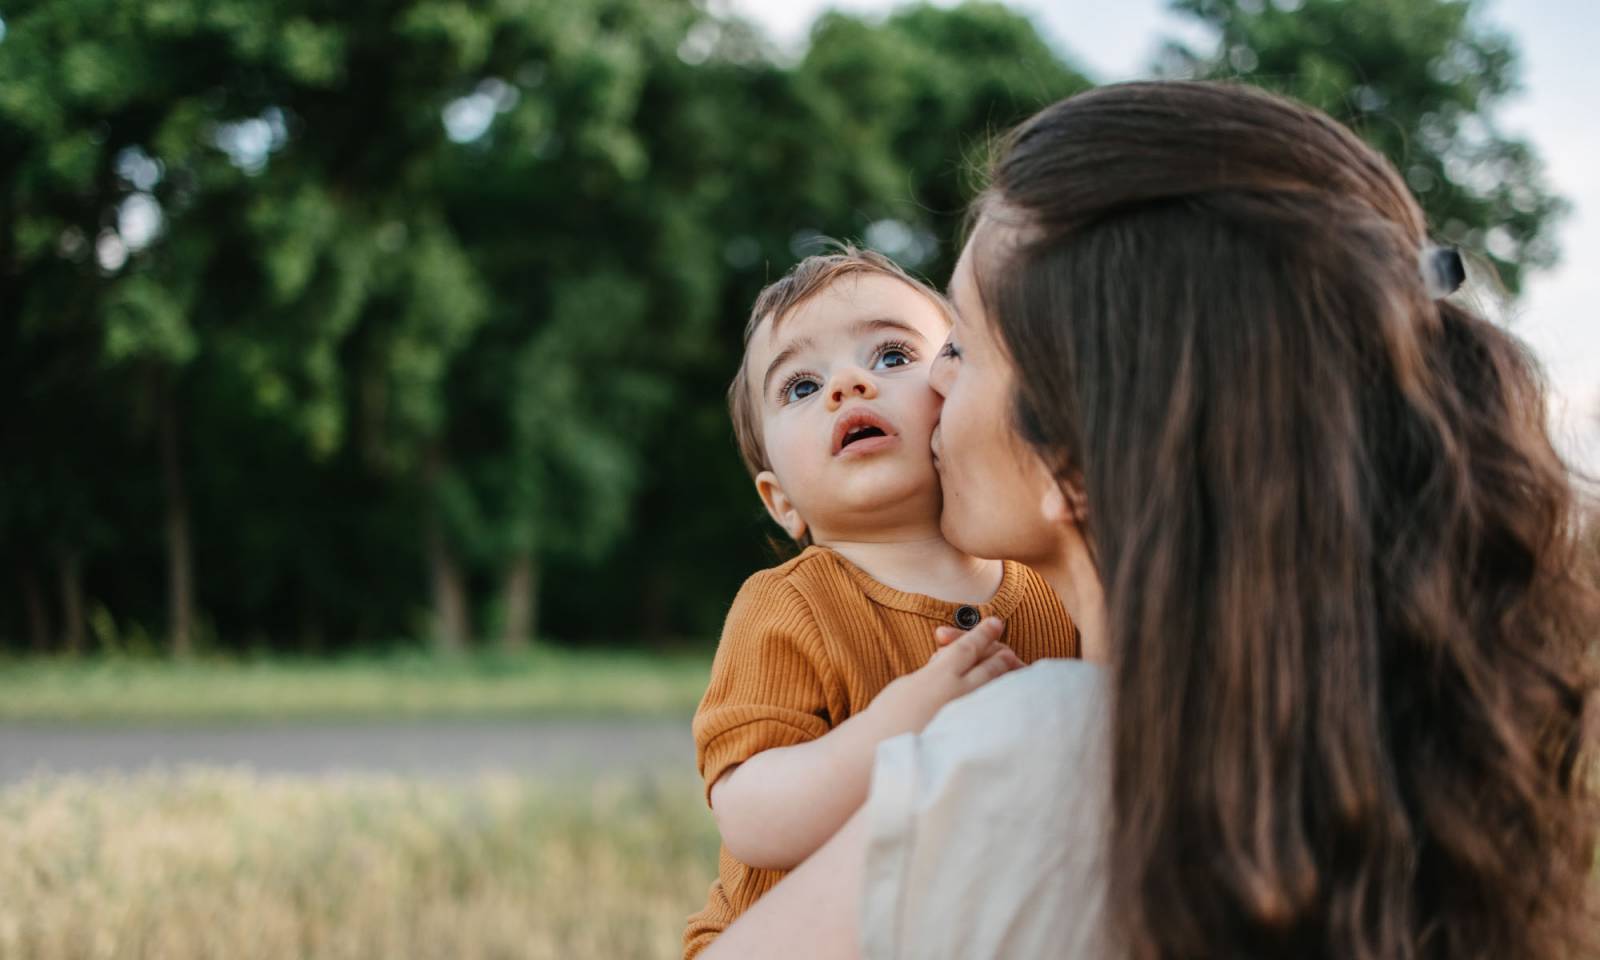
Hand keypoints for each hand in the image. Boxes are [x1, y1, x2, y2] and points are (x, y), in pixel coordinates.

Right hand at [865, 618, 1023, 737]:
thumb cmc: (887, 715)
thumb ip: (935, 670)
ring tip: (1007, 669)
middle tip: (1008, 650)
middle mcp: (958, 693)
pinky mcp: (968, 736)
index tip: (995, 622)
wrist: (879, 750)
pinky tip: (995, 699)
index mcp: (940, 674)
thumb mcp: (910, 682)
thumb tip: (947, 664)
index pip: (968, 647)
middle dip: (1000, 655)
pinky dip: (993, 700)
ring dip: (1001, 677)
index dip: (983, 633)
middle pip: (989, 667)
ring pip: (993, 689)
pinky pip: (987, 711)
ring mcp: (966, 715)